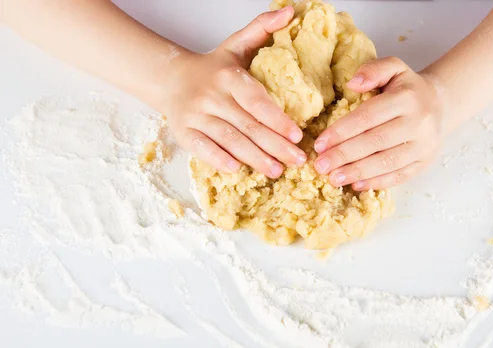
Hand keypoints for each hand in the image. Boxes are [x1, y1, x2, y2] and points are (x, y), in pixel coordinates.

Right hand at [165, 7, 305, 177]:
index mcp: (228, 76)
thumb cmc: (213, 67)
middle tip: (297, 160)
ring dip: (254, 158)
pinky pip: (202, 149)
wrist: (171, 78)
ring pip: (229, 140)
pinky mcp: (183, 132)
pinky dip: (219, 160)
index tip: (297, 136)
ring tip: (276, 170)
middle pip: (248, 126)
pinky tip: (238, 169)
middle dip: (275, 146)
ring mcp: (195, 115)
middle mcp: (211, 96)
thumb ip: (262, 29)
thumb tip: (290, 12)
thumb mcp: (237, 45)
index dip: (278, 120)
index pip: (257, 101)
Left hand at [313, 57, 443, 189]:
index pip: (368, 116)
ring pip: (387, 162)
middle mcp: (418, 122)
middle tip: (320, 166)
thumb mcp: (394, 68)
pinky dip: (377, 182)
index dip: (342, 131)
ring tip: (334, 178)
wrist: (440, 105)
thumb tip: (353, 84)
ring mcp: (424, 145)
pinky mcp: (425, 162)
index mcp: (407, 98)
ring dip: (357, 172)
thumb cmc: (407, 88)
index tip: (320, 143)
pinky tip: (356, 185)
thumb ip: (373, 70)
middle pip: (375, 142)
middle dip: (344, 155)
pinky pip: (400, 176)